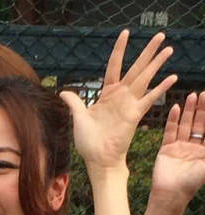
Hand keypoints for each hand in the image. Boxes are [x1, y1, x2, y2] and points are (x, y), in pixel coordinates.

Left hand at [61, 30, 175, 170]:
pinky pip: (149, 98)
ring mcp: (129, 104)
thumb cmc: (88, 143)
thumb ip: (74, 103)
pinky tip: (172, 77)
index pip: (114, 66)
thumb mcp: (78, 119)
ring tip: (169, 48)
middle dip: (148, 51)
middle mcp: (120, 96)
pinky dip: (160, 88)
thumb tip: (63, 91)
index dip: (119, 50)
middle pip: (136, 68)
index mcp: (106, 95)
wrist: (98, 160)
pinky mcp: (135, 114)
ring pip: (145, 78)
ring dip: (157, 63)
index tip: (125, 33)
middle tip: (160, 35)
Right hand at [150, 92, 204, 203]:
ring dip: (188, 111)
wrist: (170, 194)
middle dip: (201, 109)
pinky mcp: (166, 149)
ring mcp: (179, 147)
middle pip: (199, 124)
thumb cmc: (192, 182)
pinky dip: (173, 120)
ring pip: (185, 125)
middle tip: (203, 94)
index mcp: (204, 152)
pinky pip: (170, 131)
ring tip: (192, 96)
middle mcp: (193, 148)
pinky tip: (176, 108)